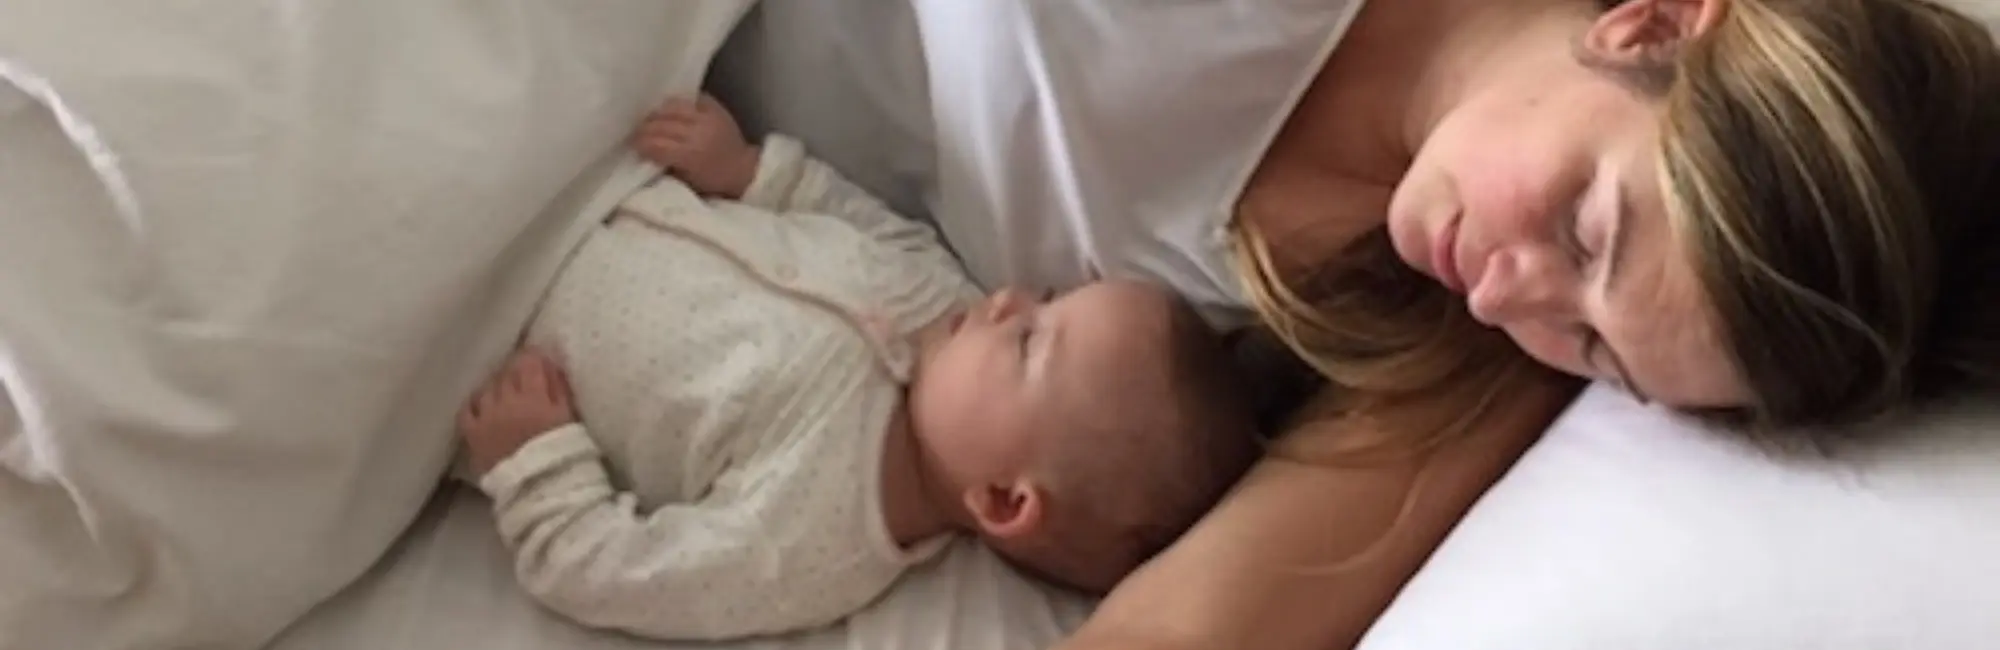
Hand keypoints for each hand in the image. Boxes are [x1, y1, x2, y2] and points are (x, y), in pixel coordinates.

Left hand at [458, 349, 578, 475]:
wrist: (541, 490)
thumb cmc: (565, 453)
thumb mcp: (570, 417)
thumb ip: (560, 388)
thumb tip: (552, 362)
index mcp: (534, 396)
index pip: (529, 363)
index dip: (533, 357)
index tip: (539, 357)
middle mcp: (506, 402)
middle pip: (506, 373)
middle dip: (515, 369)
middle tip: (524, 373)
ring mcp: (486, 418)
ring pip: (487, 389)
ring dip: (497, 384)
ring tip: (505, 389)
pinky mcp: (473, 436)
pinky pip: (467, 410)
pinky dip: (475, 402)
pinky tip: (481, 402)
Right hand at [632, 93, 758, 198]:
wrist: (743, 169)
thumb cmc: (713, 181)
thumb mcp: (686, 180)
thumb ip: (665, 164)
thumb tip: (645, 151)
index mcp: (690, 156)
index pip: (656, 144)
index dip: (641, 143)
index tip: (632, 144)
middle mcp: (698, 134)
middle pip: (661, 124)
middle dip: (645, 127)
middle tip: (637, 131)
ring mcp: (707, 118)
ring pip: (673, 106)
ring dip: (658, 112)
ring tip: (652, 118)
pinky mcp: (715, 108)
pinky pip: (691, 98)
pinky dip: (678, 103)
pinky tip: (671, 109)